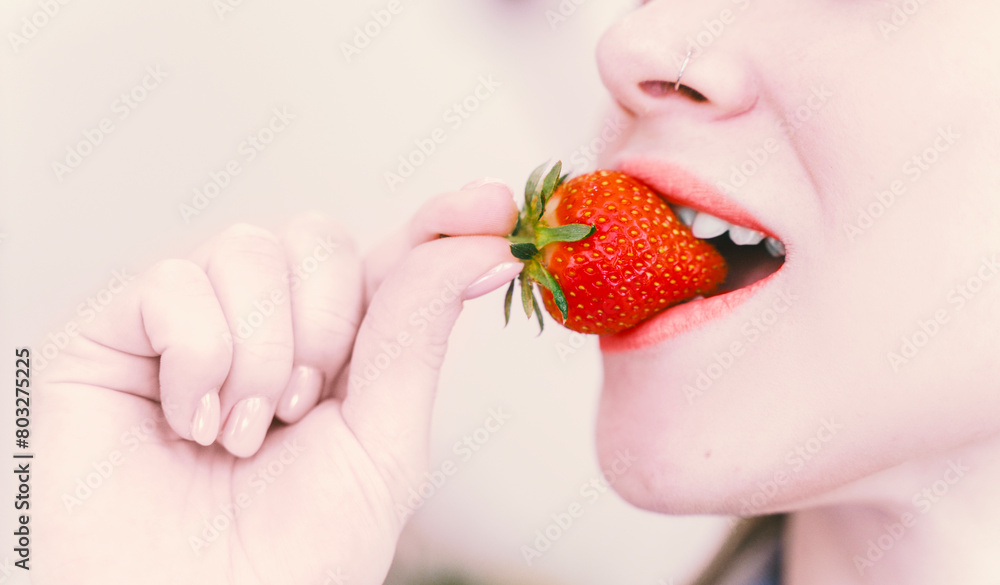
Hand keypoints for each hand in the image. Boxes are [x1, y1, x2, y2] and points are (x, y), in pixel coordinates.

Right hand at [35, 182, 519, 584]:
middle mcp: (264, 325)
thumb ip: (417, 338)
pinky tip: (189, 424)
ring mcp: (189, 320)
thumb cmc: (284, 559)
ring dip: (264, 356)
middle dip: (329, 327)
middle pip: (320, 239)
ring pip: (250, 248)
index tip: (494, 204)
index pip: (391, 261)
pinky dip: (196, 361)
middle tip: (303, 411)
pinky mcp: (115, 329)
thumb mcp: (380, 449)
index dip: (442, 224)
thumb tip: (483, 248)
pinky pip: (175, 282)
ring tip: (243, 435)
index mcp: (337, 355)